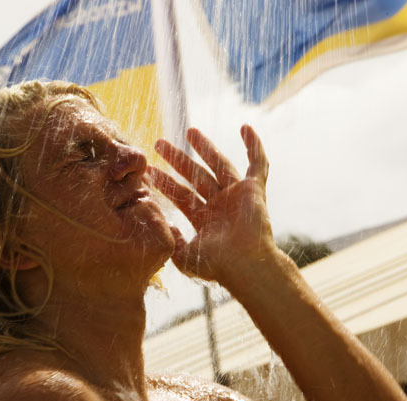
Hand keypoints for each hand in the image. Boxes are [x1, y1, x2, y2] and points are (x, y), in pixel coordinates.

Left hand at [149, 125, 277, 288]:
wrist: (245, 266)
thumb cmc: (217, 266)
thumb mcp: (184, 256)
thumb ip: (171, 239)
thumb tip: (161, 223)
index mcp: (204, 218)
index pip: (180, 194)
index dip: (164, 181)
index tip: (148, 170)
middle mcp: (220, 204)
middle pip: (195, 175)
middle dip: (177, 159)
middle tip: (159, 144)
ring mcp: (238, 196)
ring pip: (219, 164)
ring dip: (206, 147)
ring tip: (190, 131)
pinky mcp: (255, 190)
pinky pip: (258, 163)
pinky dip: (254, 145)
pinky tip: (245, 128)